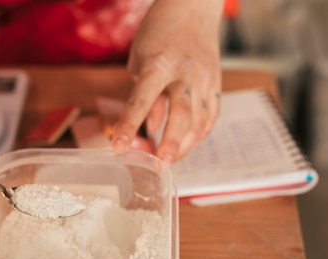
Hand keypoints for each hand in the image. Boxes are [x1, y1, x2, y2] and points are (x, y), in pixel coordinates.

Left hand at [111, 0, 223, 163]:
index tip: (118, 147)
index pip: (142, 100)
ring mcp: (205, 79)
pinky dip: (198, 135)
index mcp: (159, 63)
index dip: (129, 125)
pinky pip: (210, 117)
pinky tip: (186, 146)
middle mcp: (185, 72)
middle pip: (181, 115)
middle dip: (171, 144)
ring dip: (185, 146)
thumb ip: (143, 95)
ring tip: (168, 162)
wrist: (193, 7)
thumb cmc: (158, 34)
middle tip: (159, 166)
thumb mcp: (139, 60)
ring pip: (200, 120)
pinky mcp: (216, 84)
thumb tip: (153, 128)